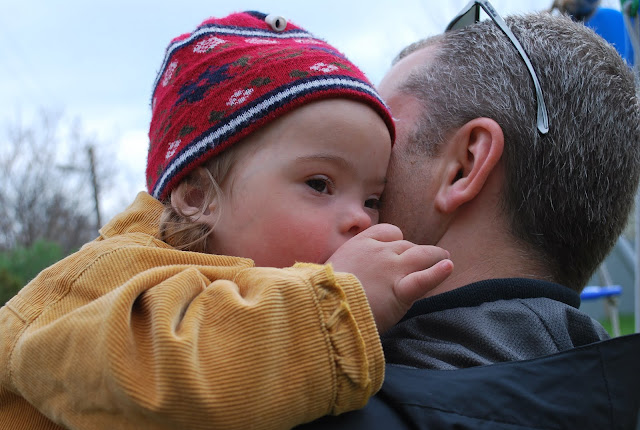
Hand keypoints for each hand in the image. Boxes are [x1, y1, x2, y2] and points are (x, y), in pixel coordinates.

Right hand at [327, 223, 452, 333]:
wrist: (324, 309)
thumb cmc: (322, 294)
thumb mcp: (327, 270)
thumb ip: (344, 266)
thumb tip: (349, 273)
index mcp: (359, 245)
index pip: (388, 232)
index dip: (396, 240)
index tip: (398, 248)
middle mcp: (378, 252)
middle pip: (405, 245)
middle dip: (414, 253)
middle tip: (421, 262)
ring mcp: (391, 269)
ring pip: (421, 255)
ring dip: (435, 256)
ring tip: (444, 258)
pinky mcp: (400, 290)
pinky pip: (424, 278)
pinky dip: (438, 272)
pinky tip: (448, 266)